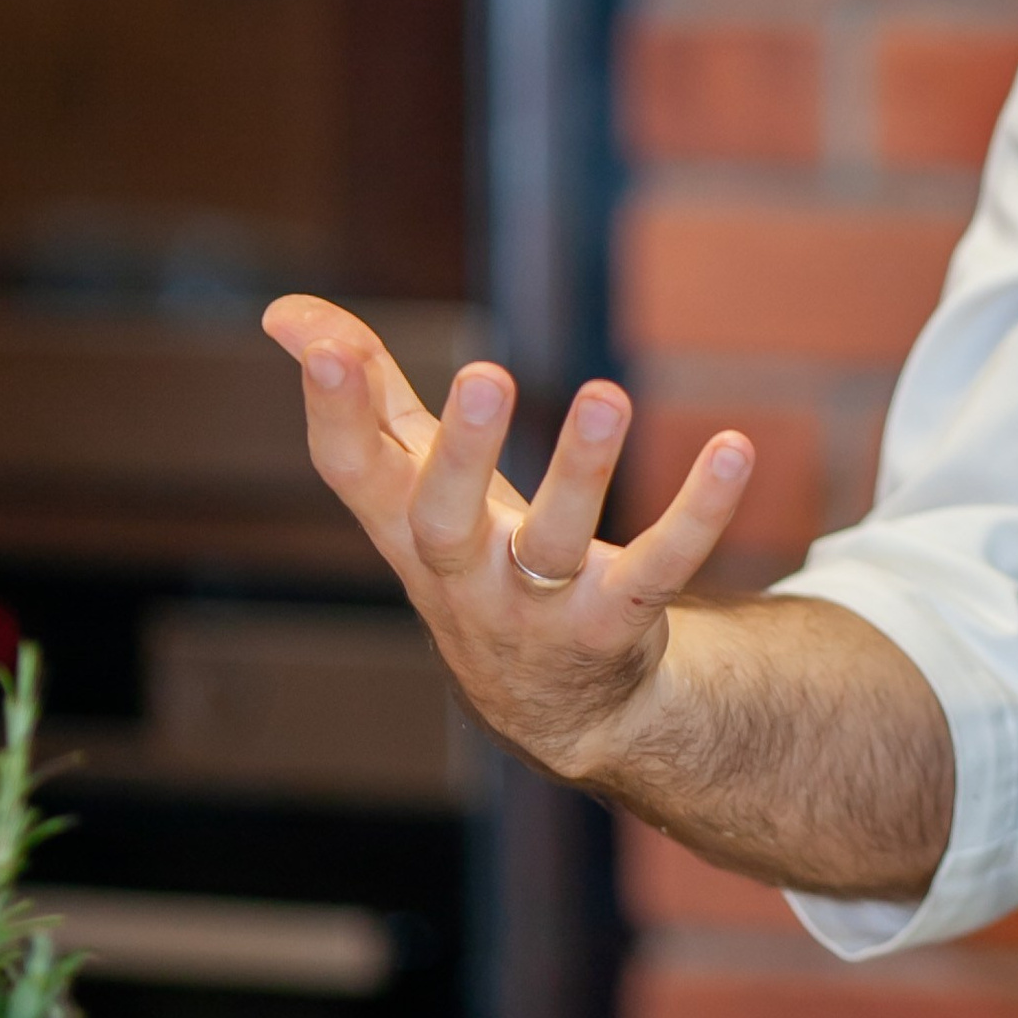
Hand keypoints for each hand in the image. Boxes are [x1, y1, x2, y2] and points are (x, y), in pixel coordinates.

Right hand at [261, 294, 754, 781]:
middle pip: (448, 520)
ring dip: (583, 470)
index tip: (323, 347)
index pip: (354, 474)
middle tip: (488, 374)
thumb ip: (364, 398)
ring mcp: (539, 607)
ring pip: (556, 543)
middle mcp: (464, 575)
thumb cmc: (473, 563)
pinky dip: (698, 511)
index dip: (334, 414)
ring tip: (608, 395)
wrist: (555, 708)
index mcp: (407, 530)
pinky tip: (735, 447)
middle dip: (465, 452)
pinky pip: (659, 567)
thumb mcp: (414, 487)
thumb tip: (283, 309)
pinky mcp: (616, 622)